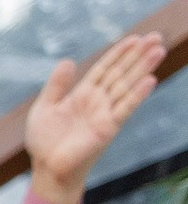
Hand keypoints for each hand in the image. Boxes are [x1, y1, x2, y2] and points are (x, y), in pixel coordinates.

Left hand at [26, 34, 167, 203]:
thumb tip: (68, 61)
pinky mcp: (108, 128)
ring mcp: (105, 113)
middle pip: (121, 72)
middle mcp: (98, 101)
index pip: (104, 68)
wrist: (47, 168)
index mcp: (82, 94)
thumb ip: (57, 85)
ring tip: (159, 50)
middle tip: (156, 36)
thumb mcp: (45, 107)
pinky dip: (137, 95)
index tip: (135, 38)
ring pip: (127, 85)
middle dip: (138, 55)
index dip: (119, 53)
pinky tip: (150, 80)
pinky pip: (125, 108)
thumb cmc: (44, 140)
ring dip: (143, 68)